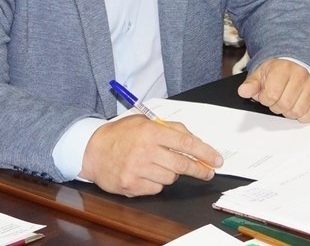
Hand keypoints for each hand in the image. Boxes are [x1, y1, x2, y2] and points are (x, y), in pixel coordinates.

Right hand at [80, 114, 222, 195]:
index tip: (217, 159)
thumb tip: (193, 139)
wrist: (93, 151)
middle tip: (207, 171)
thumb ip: (169, 128)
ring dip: (172, 172)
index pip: (185, 142)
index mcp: (151, 131)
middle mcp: (145, 151)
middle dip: (199, 169)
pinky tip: (147, 172)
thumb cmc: (121, 134)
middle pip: (182, 164)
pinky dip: (157, 182)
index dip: (204, 152)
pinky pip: (157, 188)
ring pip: (170, 177)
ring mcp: (138, 170)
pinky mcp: (132, 186)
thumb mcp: (145, 122)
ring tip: (160, 163)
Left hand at [237, 58, 309, 121]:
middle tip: (275, 100)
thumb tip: (243, 92)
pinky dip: (304, 116)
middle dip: (276, 107)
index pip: (272, 94)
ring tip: (286, 103)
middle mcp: (300, 74)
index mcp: (283, 68)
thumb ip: (251, 84)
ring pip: (298, 111)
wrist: (293, 65)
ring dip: (289, 112)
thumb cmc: (276, 72)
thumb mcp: (259, 74)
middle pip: (285, 104)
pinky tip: (297, 108)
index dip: (265, 99)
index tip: (265, 95)